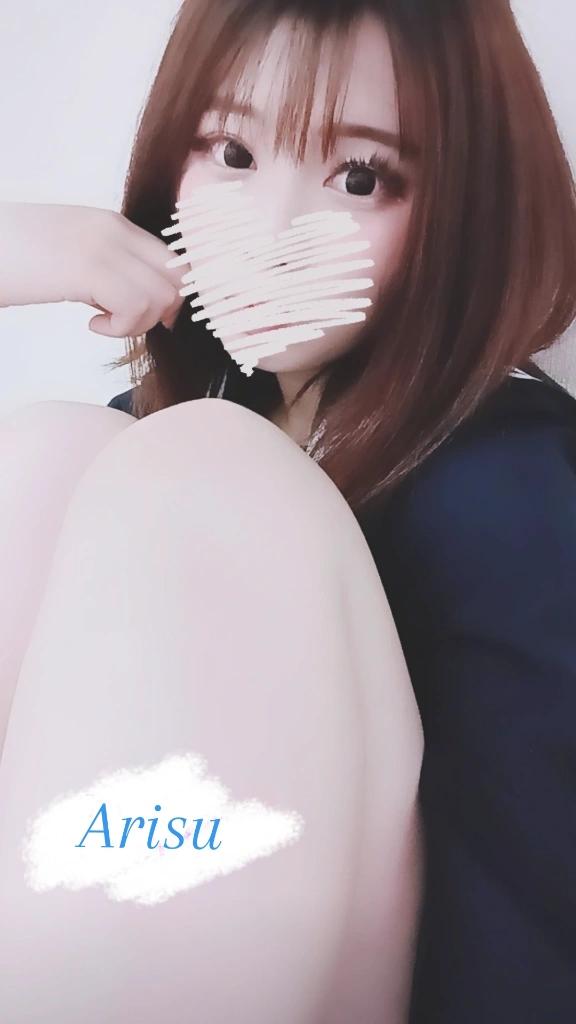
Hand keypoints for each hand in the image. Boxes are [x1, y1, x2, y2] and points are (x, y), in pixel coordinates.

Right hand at [0, 202, 185, 336]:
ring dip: (137, 323)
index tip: (143, 315)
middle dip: (160, 311)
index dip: (168, 296)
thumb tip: (136, 303)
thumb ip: (106, 270)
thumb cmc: (11, 261)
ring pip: (163, 296)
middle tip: (124, 321)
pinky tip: (90, 324)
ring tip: (101, 321)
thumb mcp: (68, 258)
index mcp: (111, 224)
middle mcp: (114, 228)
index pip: (173, 260)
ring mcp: (103, 246)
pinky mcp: (88, 267)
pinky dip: (120, 328)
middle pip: (178, 277)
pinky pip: (137, 306)